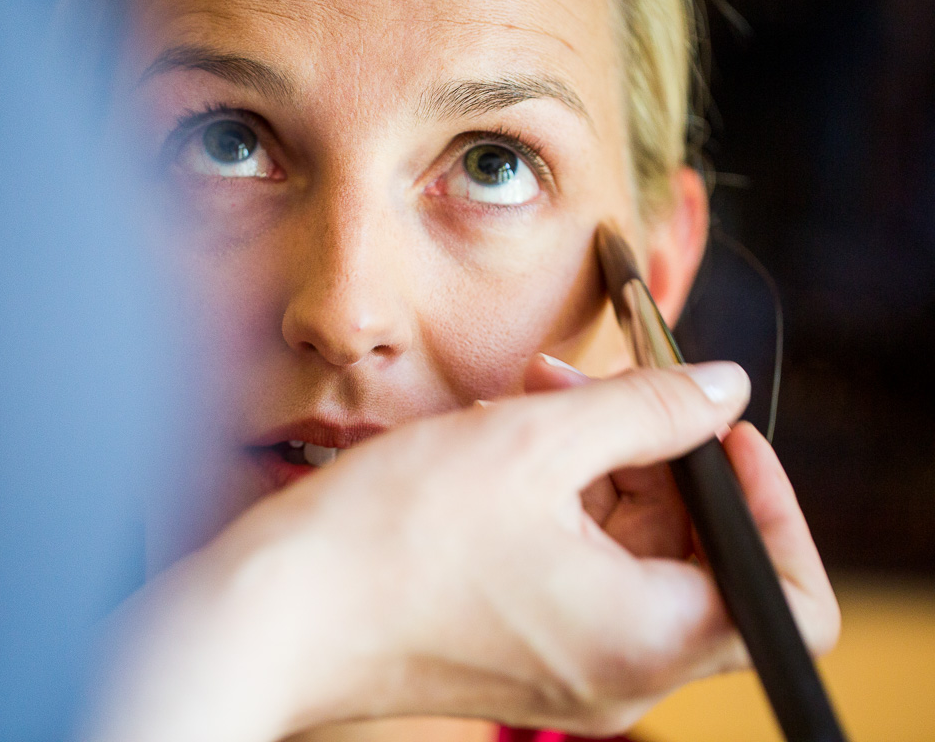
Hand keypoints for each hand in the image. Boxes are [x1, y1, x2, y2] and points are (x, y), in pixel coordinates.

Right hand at [88, 363, 839, 741]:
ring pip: (629, 554)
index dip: (768, 498)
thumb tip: (723, 390)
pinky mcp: (519, 650)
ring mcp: (568, 667)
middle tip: (594, 384)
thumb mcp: (534, 443)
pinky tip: (504, 444)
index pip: (785, 590)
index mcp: (648, 638)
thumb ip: (649, 408)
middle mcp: (621, 671)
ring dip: (598, 466)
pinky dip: (559, 503)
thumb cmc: (389, 540)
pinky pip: (575, 570)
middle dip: (656, 454)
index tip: (716, 428)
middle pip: (697, 555)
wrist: (270, 616)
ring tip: (531, 400)